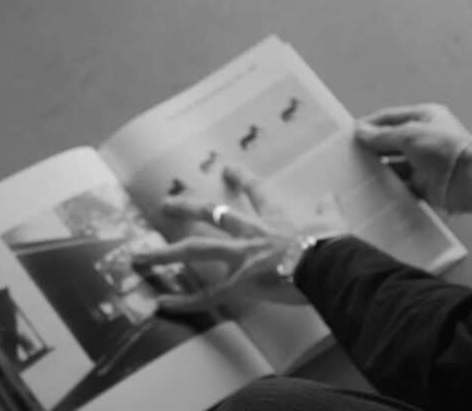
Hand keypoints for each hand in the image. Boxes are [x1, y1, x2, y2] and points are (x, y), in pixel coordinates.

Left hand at [131, 163, 347, 313]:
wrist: (326, 263)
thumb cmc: (331, 242)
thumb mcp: (333, 219)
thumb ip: (328, 208)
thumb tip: (331, 196)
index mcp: (274, 215)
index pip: (254, 190)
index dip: (239, 177)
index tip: (226, 167)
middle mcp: (250, 230)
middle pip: (213, 213)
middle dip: (188, 207)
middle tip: (166, 203)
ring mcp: (241, 256)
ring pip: (196, 250)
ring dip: (165, 253)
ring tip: (138, 256)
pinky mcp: (239, 284)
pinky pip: (207, 296)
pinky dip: (184, 302)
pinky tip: (161, 304)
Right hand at [354, 103, 471, 212]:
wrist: (471, 179)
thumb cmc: (447, 148)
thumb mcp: (409, 135)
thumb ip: (383, 135)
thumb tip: (362, 131)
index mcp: (425, 117)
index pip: (392, 117)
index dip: (372, 124)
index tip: (353, 132)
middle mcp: (426, 138)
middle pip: (393, 141)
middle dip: (375, 147)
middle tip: (352, 154)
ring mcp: (426, 162)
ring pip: (397, 165)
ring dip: (382, 169)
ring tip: (360, 172)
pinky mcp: (427, 185)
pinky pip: (404, 186)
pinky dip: (392, 188)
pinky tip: (377, 189)